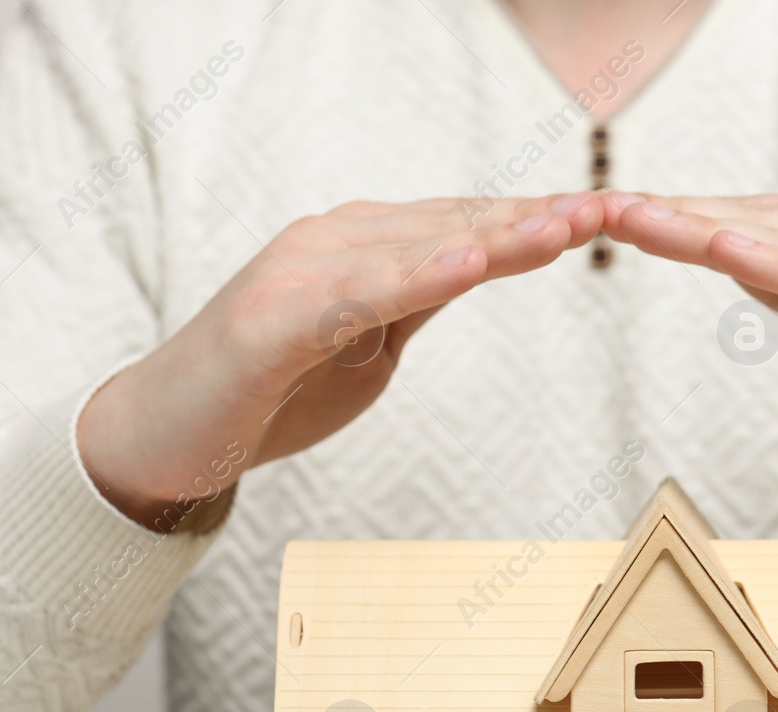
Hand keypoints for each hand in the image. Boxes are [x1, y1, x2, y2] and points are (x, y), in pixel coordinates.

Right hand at [78, 193, 605, 527]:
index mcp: (360, 249)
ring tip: (566, 227)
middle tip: (612, 208)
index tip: (608, 216)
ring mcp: (298, 274)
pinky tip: (467, 267)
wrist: (165, 438)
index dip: (533, 222)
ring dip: (494, 238)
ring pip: (414, 250)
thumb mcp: (364, 349)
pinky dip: (414, 279)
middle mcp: (332, 243)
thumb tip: (475, 269)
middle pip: (450, 226)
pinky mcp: (269, 320)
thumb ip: (413, 304)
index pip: (461, 227)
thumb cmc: (268, 394)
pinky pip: (355, 296)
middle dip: (533, 220)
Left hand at [601, 192, 777, 546]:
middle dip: (668, 213)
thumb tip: (731, 259)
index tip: (603, 216)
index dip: (674, 219)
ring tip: (629, 217)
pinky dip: (777, 260)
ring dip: (700, 225)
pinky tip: (721, 246)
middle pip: (751, 217)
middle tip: (590, 205)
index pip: (745, 224)